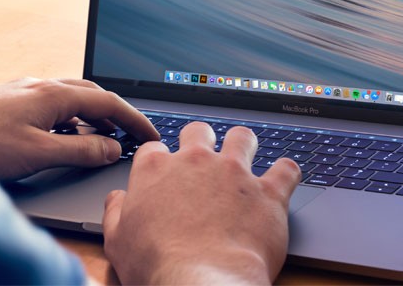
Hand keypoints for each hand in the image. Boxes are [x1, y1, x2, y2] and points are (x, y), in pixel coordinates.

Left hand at [0, 78, 158, 180]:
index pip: (107, 102)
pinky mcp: (7, 101)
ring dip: (91, 116)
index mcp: (51, 93)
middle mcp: (38, 85)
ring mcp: (21, 91)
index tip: (151, 135)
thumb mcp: (39, 154)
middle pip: (90, 94)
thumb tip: (112, 148)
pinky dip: (69, 119)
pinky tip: (64, 137)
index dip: (134, 119)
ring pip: (69, 98)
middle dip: (116, 114)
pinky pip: (50, 105)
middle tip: (133, 135)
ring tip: (104, 140)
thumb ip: (80, 151)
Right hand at [102, 122, 300, 284]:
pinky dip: (286, 172)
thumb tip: (117, 199)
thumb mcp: (118, 241)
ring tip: (245, 158)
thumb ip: (115, 213)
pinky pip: (287, 169)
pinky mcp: (267, 193)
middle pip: (198, 132)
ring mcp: (234, 173)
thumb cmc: (157, 265)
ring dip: (244, 146)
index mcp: (155, 170)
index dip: (160, 161)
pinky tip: (283, 178)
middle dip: (202, 141)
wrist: (201, 282)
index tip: (166, 175)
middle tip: (205, 161)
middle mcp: (195, 162)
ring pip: (243, 138)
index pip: (155, 149)